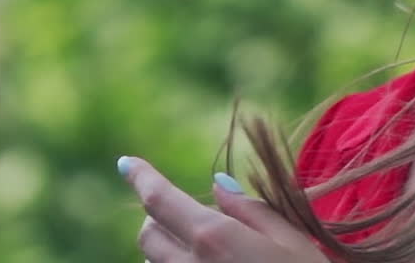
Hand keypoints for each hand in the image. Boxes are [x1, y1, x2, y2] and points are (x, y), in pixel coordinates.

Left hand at [118, 155, 328, 261]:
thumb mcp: (288, 237)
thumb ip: (249, 208)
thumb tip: (218, 185)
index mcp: (213, 238)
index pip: (161, 200)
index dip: (141, 177)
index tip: (126, 163)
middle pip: (148, 234)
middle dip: (160, 215)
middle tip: (191, 212)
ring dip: (167, 248)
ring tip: (205, 250)